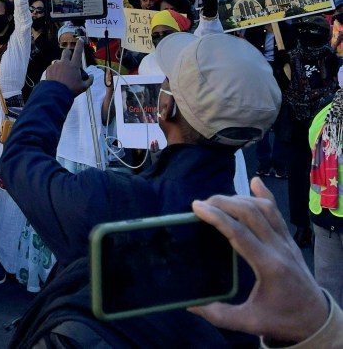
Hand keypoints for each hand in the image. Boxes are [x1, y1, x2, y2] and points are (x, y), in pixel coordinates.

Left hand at [46, 38, 92, 96]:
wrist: (55, 93)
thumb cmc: (71, 90)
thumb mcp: (83, 87)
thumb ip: (89, 80)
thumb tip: (92, 76)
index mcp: (73, 65)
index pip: (78, 52)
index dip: (80, 45)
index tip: (80, 40)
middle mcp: (64, 63)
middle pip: (66, 52)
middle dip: (68, 53)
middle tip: (69, 60)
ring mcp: (56, 65)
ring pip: (59, 61)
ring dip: (61, 66)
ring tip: (62, 76)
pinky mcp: (49, 69)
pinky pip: (53, 68)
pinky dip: (55, 71)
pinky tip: (56, 79)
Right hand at [188, 178, 328, 342]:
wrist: (315, 318)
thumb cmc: (282, 319)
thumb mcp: (250, 323)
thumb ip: (219, 315)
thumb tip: (190, 306)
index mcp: (268, 266)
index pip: (239, 232)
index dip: (216, 216)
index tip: (196, 206)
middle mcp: (279, 248)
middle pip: (250, 214)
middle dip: (223, 202)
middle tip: (201, 203)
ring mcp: (287, 241)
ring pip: (264, 209)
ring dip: (239, 199)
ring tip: (218, 201)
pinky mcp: (289, 240)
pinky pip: (277, 212)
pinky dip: (264, 195)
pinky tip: (255, 182)